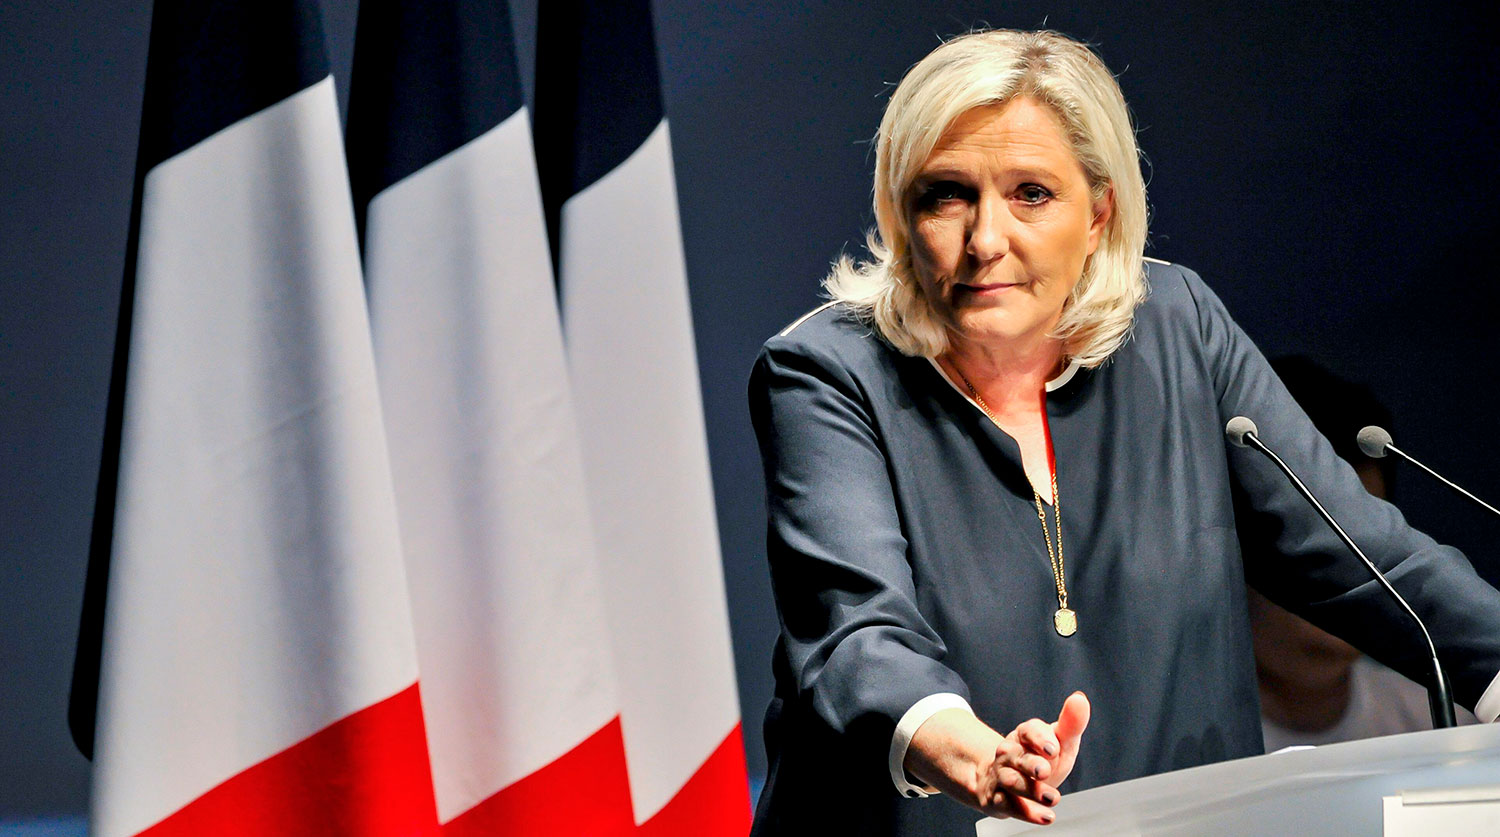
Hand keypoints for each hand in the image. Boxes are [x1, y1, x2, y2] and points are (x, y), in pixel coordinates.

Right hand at [904, 692, 1090, 825]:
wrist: (1004, 781)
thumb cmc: (1038, 759)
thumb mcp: (1058, 741)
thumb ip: (1071, 724)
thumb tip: (1080, 699)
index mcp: (1024, 736)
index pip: (1029, 731)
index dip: (1039, 739)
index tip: (1053, 748)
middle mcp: (1009, 754)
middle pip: (1017, 757)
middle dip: (1031, 764)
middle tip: (1045, 771)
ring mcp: (1002, 776)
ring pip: (1012, 781)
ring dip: (1031, 790)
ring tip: (1053, 798)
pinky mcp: (997, 798)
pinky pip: (1009, 805)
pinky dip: (1027, 813)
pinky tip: (1045, 817)